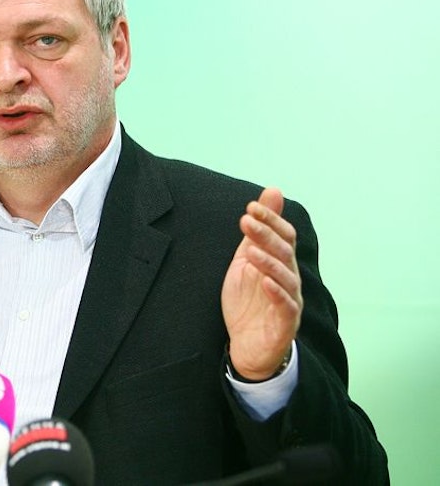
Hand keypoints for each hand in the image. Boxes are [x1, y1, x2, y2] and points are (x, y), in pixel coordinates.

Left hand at [221, 187, 302, 379]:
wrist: (248, 346)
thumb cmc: (249, 301)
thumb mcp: (247, 260)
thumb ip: (258, 231)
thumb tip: (272, 192)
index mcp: (281, 264)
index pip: (283, 236)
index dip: (270, 221)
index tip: (251, 207)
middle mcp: (289, 280)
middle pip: (284, 253)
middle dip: (266, 235)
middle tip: (247, 219)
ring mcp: (289, 301)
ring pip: (286, 278)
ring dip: (269, 262)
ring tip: (252, 251)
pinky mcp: (285, 323)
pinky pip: (285, 306)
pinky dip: (277, 293)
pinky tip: (265, 282)